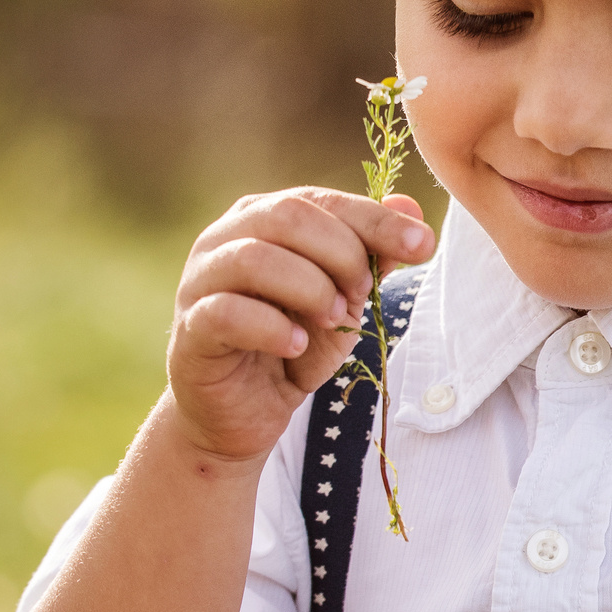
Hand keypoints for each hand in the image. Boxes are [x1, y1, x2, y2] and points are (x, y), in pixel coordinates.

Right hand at [165, 188, 434, 465]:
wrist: (246, 410)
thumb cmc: (296, 343)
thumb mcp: (347, 298)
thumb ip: (373, 253)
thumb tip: (410, 205)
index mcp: (264, 218)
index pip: (323, 201)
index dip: (376, 220)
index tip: (422, 246)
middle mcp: (225, 239)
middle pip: (288, 217)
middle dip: (341, 255)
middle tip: (361, 296)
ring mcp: (200, 282)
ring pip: (254, 258)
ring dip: (310, 289)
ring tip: (333, 321)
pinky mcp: (190, 329)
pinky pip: (227, 313)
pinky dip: (273, 328)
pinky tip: (296, 346)